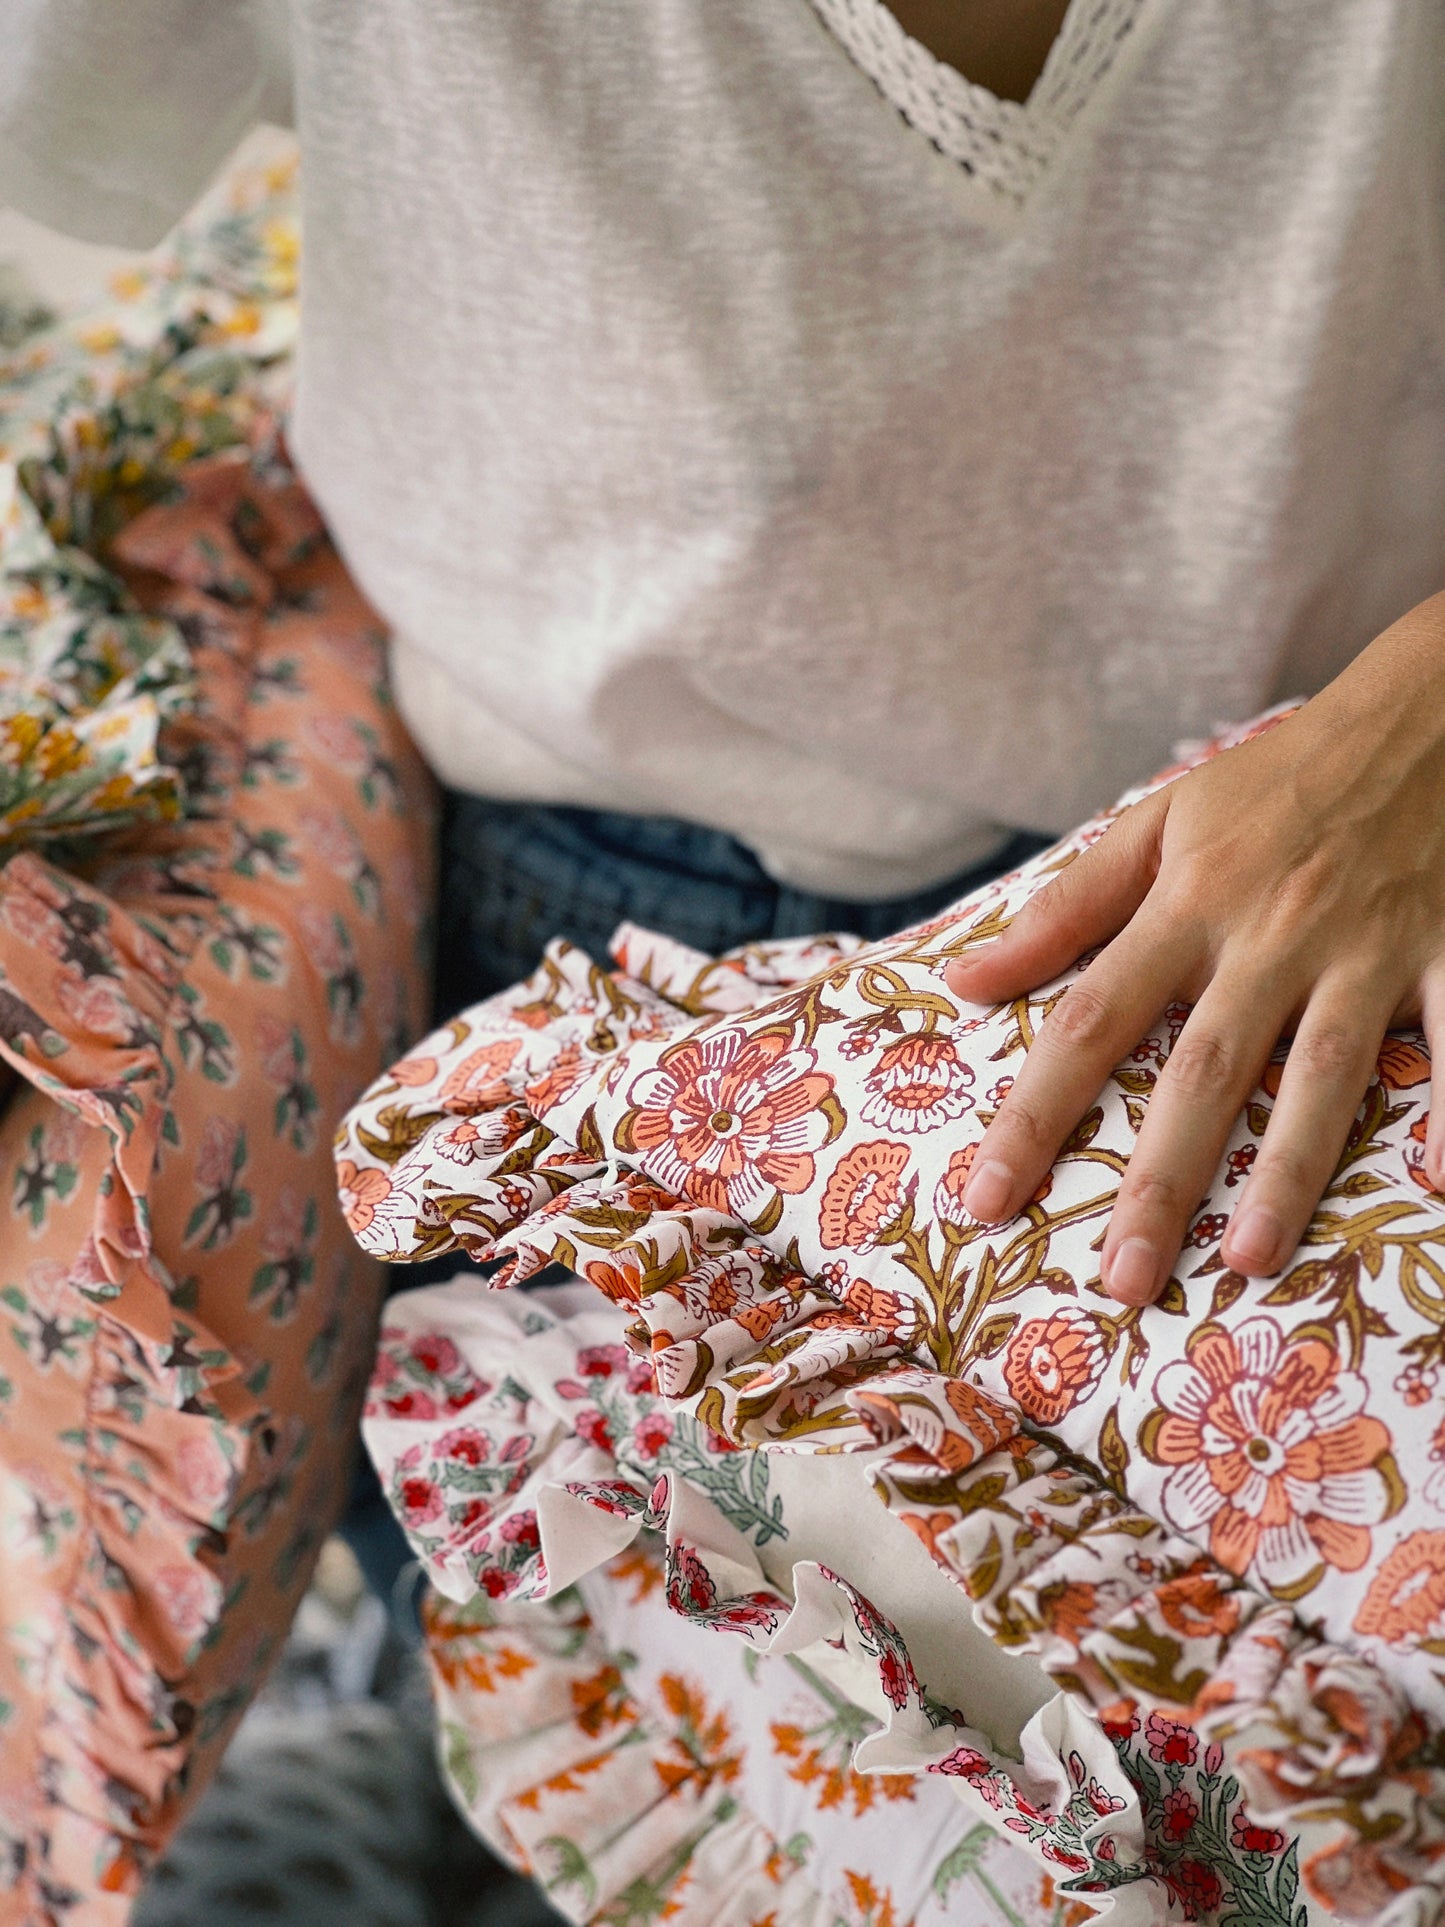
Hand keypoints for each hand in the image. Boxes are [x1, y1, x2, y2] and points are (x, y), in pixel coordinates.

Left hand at [943, 591, 1444, 1306]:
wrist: (1424, 711)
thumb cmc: (1277, 781)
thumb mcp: (1158, 822)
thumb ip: (1065, 909)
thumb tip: (964, 982)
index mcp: (1186, 904)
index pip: (1089, 1021)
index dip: (1035, 1114)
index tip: (988, 1200)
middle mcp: (1269, 934)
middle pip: (1204, 1069)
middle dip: (1159, 1180)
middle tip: (1121, 1280)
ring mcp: (1365, 947)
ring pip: (1322, 1072)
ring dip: (1287, 1172)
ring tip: (1245, 1262)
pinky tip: (1442, 1186)